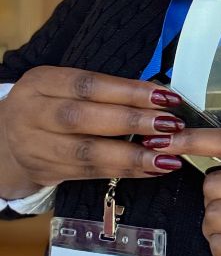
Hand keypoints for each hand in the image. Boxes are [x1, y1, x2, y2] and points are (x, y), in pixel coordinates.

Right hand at [0, 66, 185, 196]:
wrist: (4, 141)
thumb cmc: (50, 106)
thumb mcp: (65, 87)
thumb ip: (104, 90)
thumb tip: (158, 95)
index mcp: (41, 82)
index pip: (88, 84)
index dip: (128, 91)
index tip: (165, 97)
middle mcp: (32, 113)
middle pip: (83, 118)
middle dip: (132, 122)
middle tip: (170, 125)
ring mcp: (35, 146)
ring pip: (87, 152)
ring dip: (132, 155)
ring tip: (167, 156)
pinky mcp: (45, 172)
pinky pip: (90, 173)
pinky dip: (124, 171)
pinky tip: (151, 168)